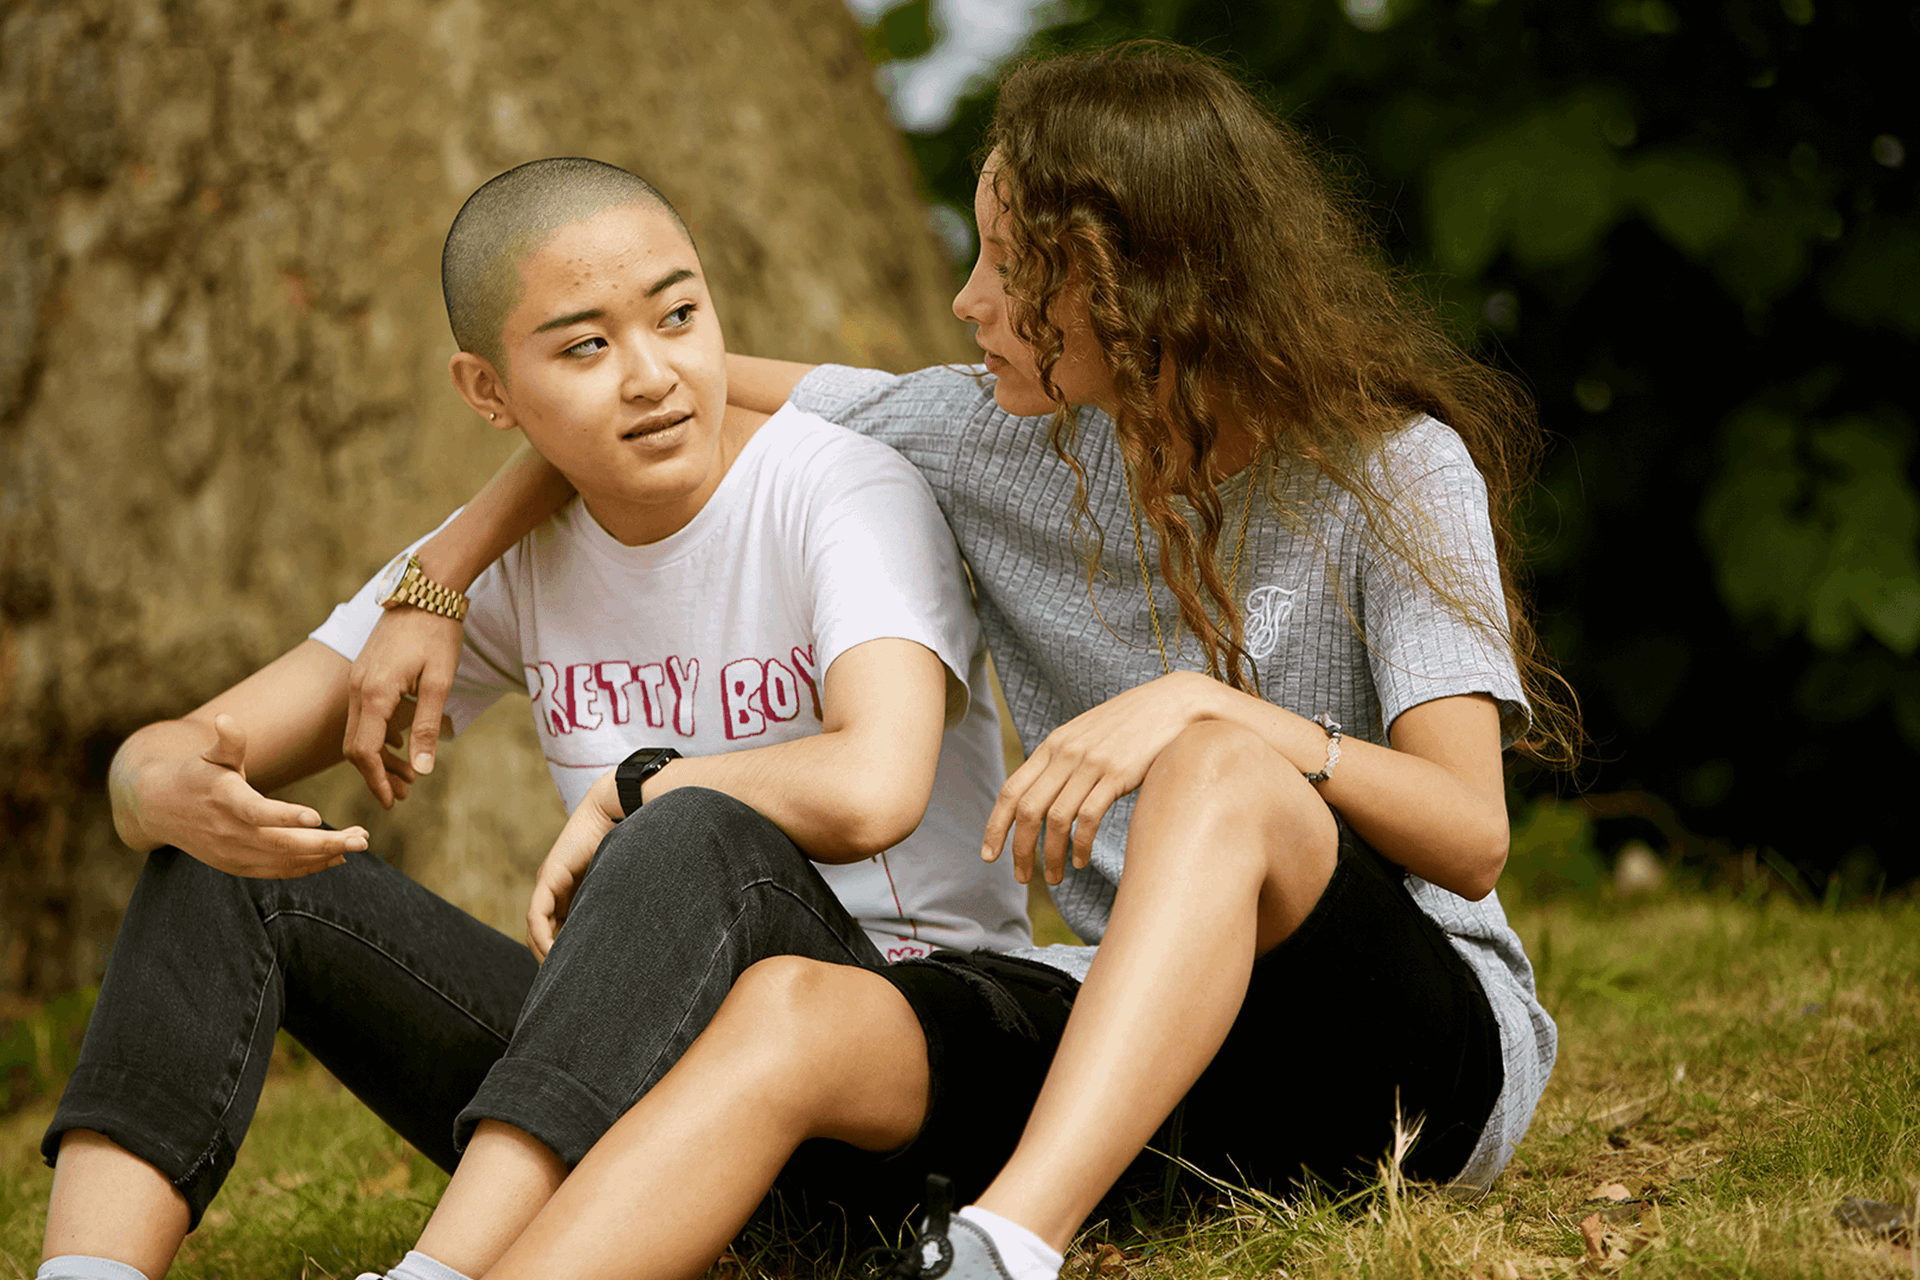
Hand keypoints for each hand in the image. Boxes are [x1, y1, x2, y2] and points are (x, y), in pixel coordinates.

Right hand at [149, 715, 369, 876]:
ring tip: (359, 843)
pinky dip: (307, 868)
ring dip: (324, 856)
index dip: (286, 816)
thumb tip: (225, 719)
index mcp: (224, 800)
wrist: (158, 810)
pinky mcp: (236, 867)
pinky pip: (276, 872)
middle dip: (326, 843)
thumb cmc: (195, 774)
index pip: (257, 812)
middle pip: (281, 844)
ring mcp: (232, 854)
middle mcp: (228, 832)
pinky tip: (336, 859)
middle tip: (362, 838)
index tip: (317, 817)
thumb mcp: (210, 755)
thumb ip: (227, 742)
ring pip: (284, 861)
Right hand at [344, 606, 464, 806]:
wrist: (424, 590)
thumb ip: (427, 727)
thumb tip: (423, 770)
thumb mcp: (439, 683)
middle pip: (355, 746)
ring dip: (377, 757)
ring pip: (357, 730)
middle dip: (376, 774)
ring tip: (406, 776)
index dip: (375, 780)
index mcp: (375, 693)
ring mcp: (357, 678)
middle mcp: (358, 688)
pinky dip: (375, 735)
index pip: (363, 751)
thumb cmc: (437, 633)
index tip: (390, 802)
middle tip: (402, 796)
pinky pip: (361, 713)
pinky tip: (396, 745)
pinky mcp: (363, 672)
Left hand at [526, 773, 623, 959]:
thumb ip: (618, 905)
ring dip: (545, 953)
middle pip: (545, 934)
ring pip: (537, 929)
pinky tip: (555, 953)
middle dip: (552, 959)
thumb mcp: (621, 884)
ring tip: (560, 975)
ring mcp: (550, 883)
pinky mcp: (549, 877)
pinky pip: (537, 917)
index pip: (561, 930)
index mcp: (574, 891)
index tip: (578, 977)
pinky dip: (543, 938)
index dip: (565, 954)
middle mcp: (557, 889)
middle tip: (565, 986)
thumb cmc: (632, 842)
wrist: (620, 809)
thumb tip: (641, 937)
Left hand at [981, 673, 1217, 884]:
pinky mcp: (1118, 774)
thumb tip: (1046, 795)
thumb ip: (1065, 759)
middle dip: (1019, 849)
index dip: (995, 826)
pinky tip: (1080, 860)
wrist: (1174, 703)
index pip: (1011, 790)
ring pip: (1055, 819)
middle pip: (1027, 809)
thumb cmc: (1131, 724)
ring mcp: (1091, 763)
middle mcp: (1066, 753)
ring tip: (1054, 877)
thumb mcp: (1087, 734)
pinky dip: (1080, 845)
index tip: (990, 855)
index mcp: (1053, 745)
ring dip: (1050, 855)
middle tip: (1023, 877)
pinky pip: (1088, 817)